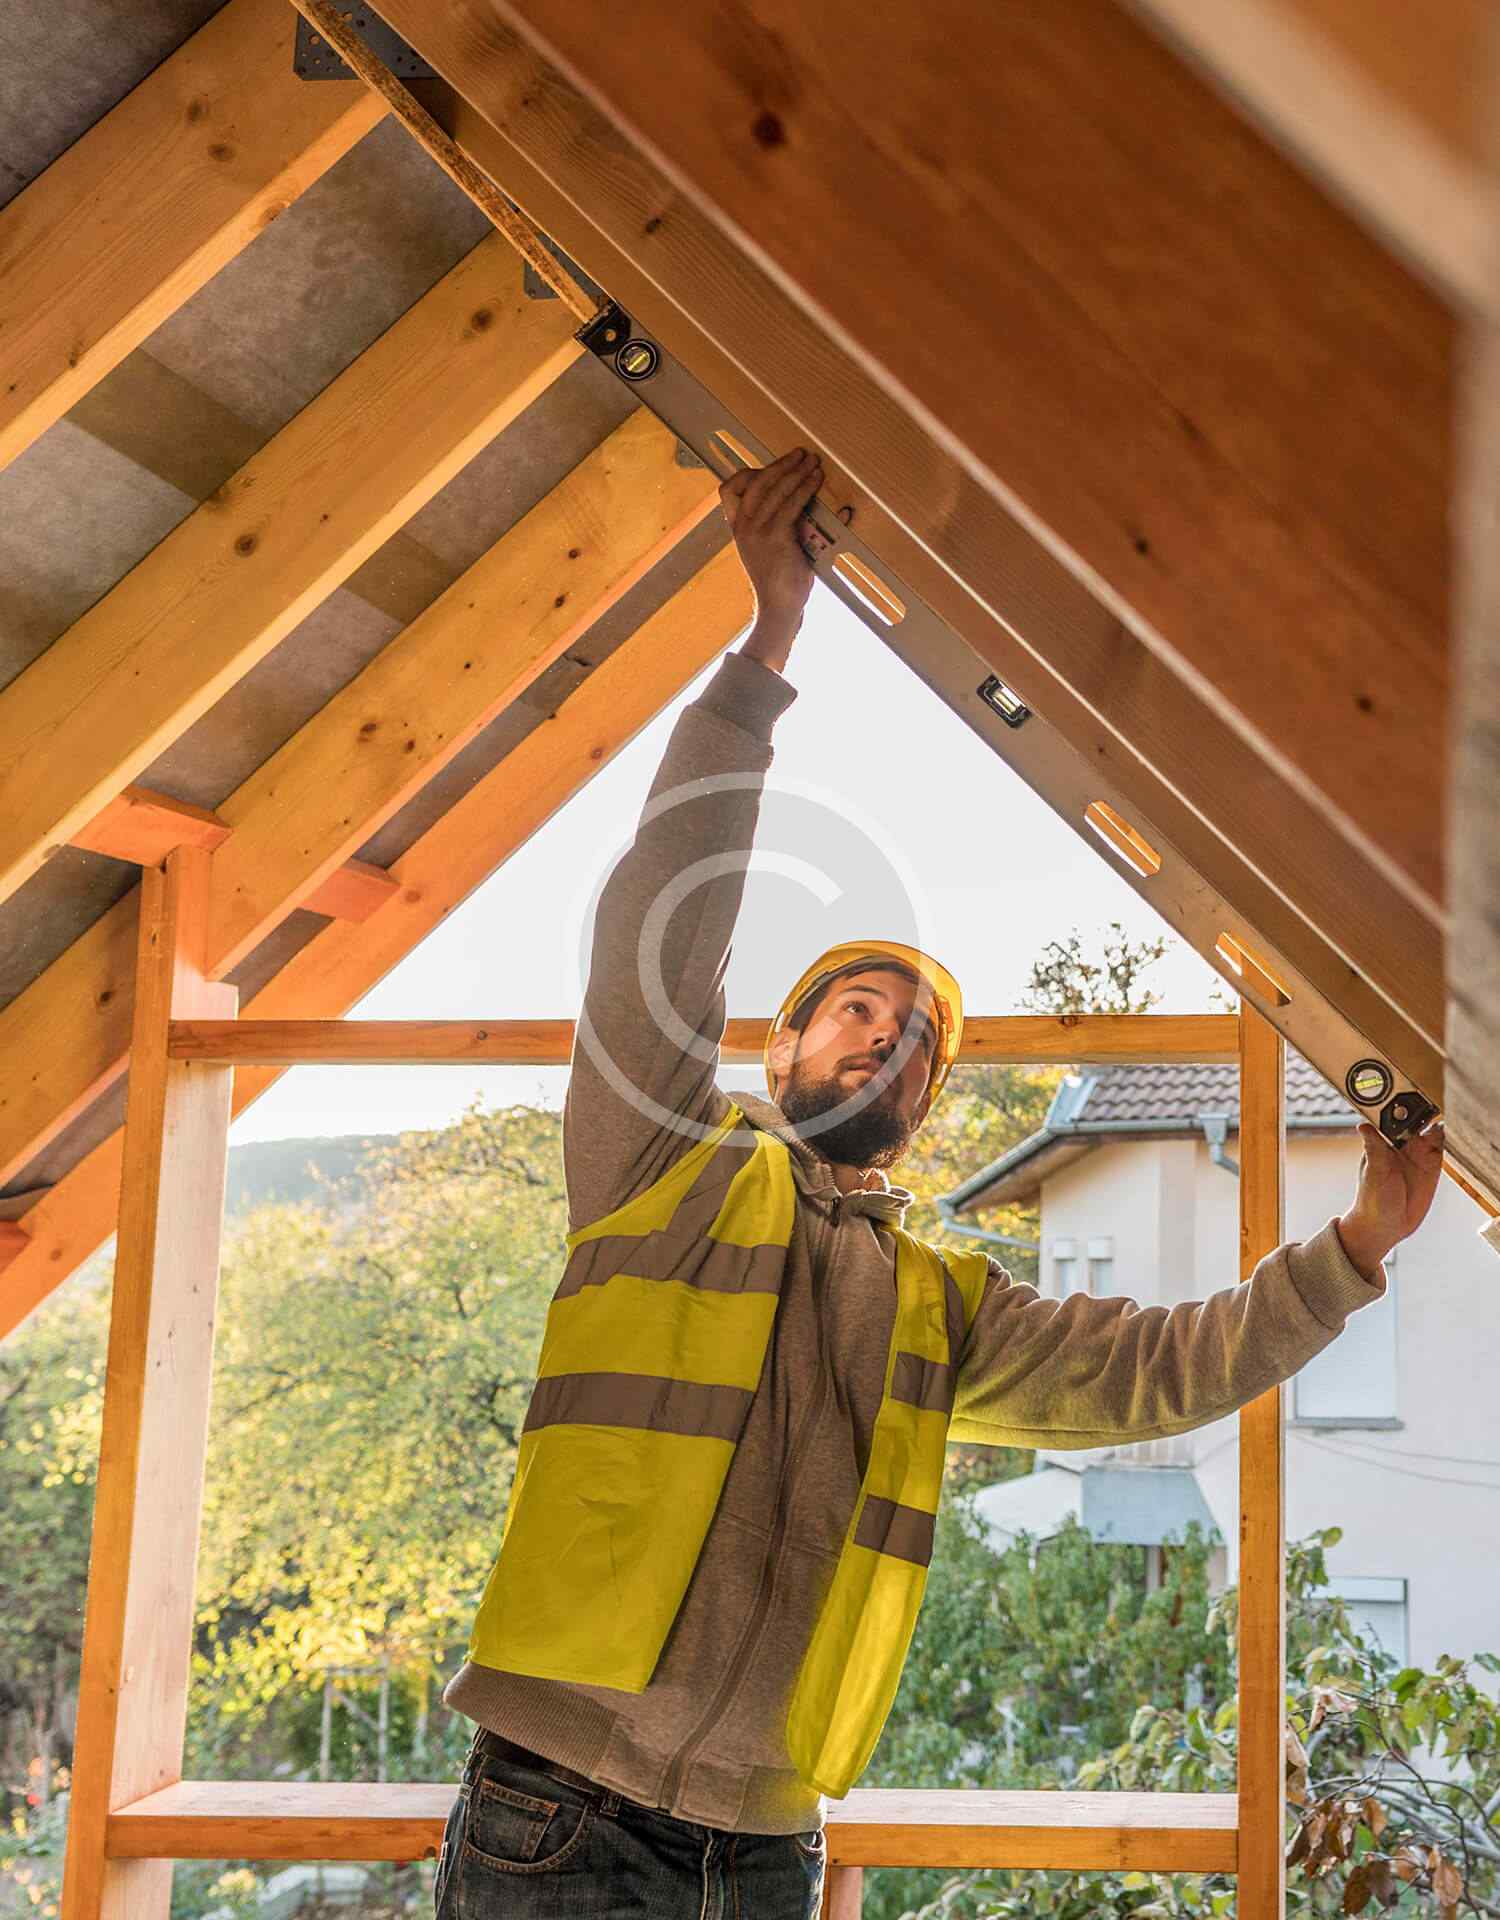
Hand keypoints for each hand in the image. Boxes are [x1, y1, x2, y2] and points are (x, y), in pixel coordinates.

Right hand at [720, 448, 823, 668]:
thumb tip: (802, 500)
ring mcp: (757, 531)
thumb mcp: (771, 547)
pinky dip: (805, 488)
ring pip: (775, 489)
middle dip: (781, 464)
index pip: (728, 490)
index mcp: (738, 528)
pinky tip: (816, 480)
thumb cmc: (780, 580)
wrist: (779, 608)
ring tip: (813, 462)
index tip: (765, 468)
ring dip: (796, 472)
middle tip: (801, 454)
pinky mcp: (775, 537)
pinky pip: (791, 504)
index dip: (746, 474)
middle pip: (756, 481)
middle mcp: (743, 527)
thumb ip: (779, 523)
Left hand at [1336, 1118, 1444, 1278]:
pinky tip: (1456, 1135)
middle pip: (1417, 1119)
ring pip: (1433, 1131)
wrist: (1387, 1223)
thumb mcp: (1374, 1172)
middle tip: (1434, 1107)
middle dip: (1425, 1111)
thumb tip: (1363, 1126)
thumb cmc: (1372, 1197)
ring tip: (1448, 1121)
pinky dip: (1451, 1140)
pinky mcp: (1433, 1164)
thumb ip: (1374, 1148)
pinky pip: (1444, 1147)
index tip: (1411, 1100)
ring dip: (1440, 1124)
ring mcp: (1419, 1152)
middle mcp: (1402, 1142)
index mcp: (1383, 1139)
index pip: (1394, 1116)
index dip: (1402, 1106)